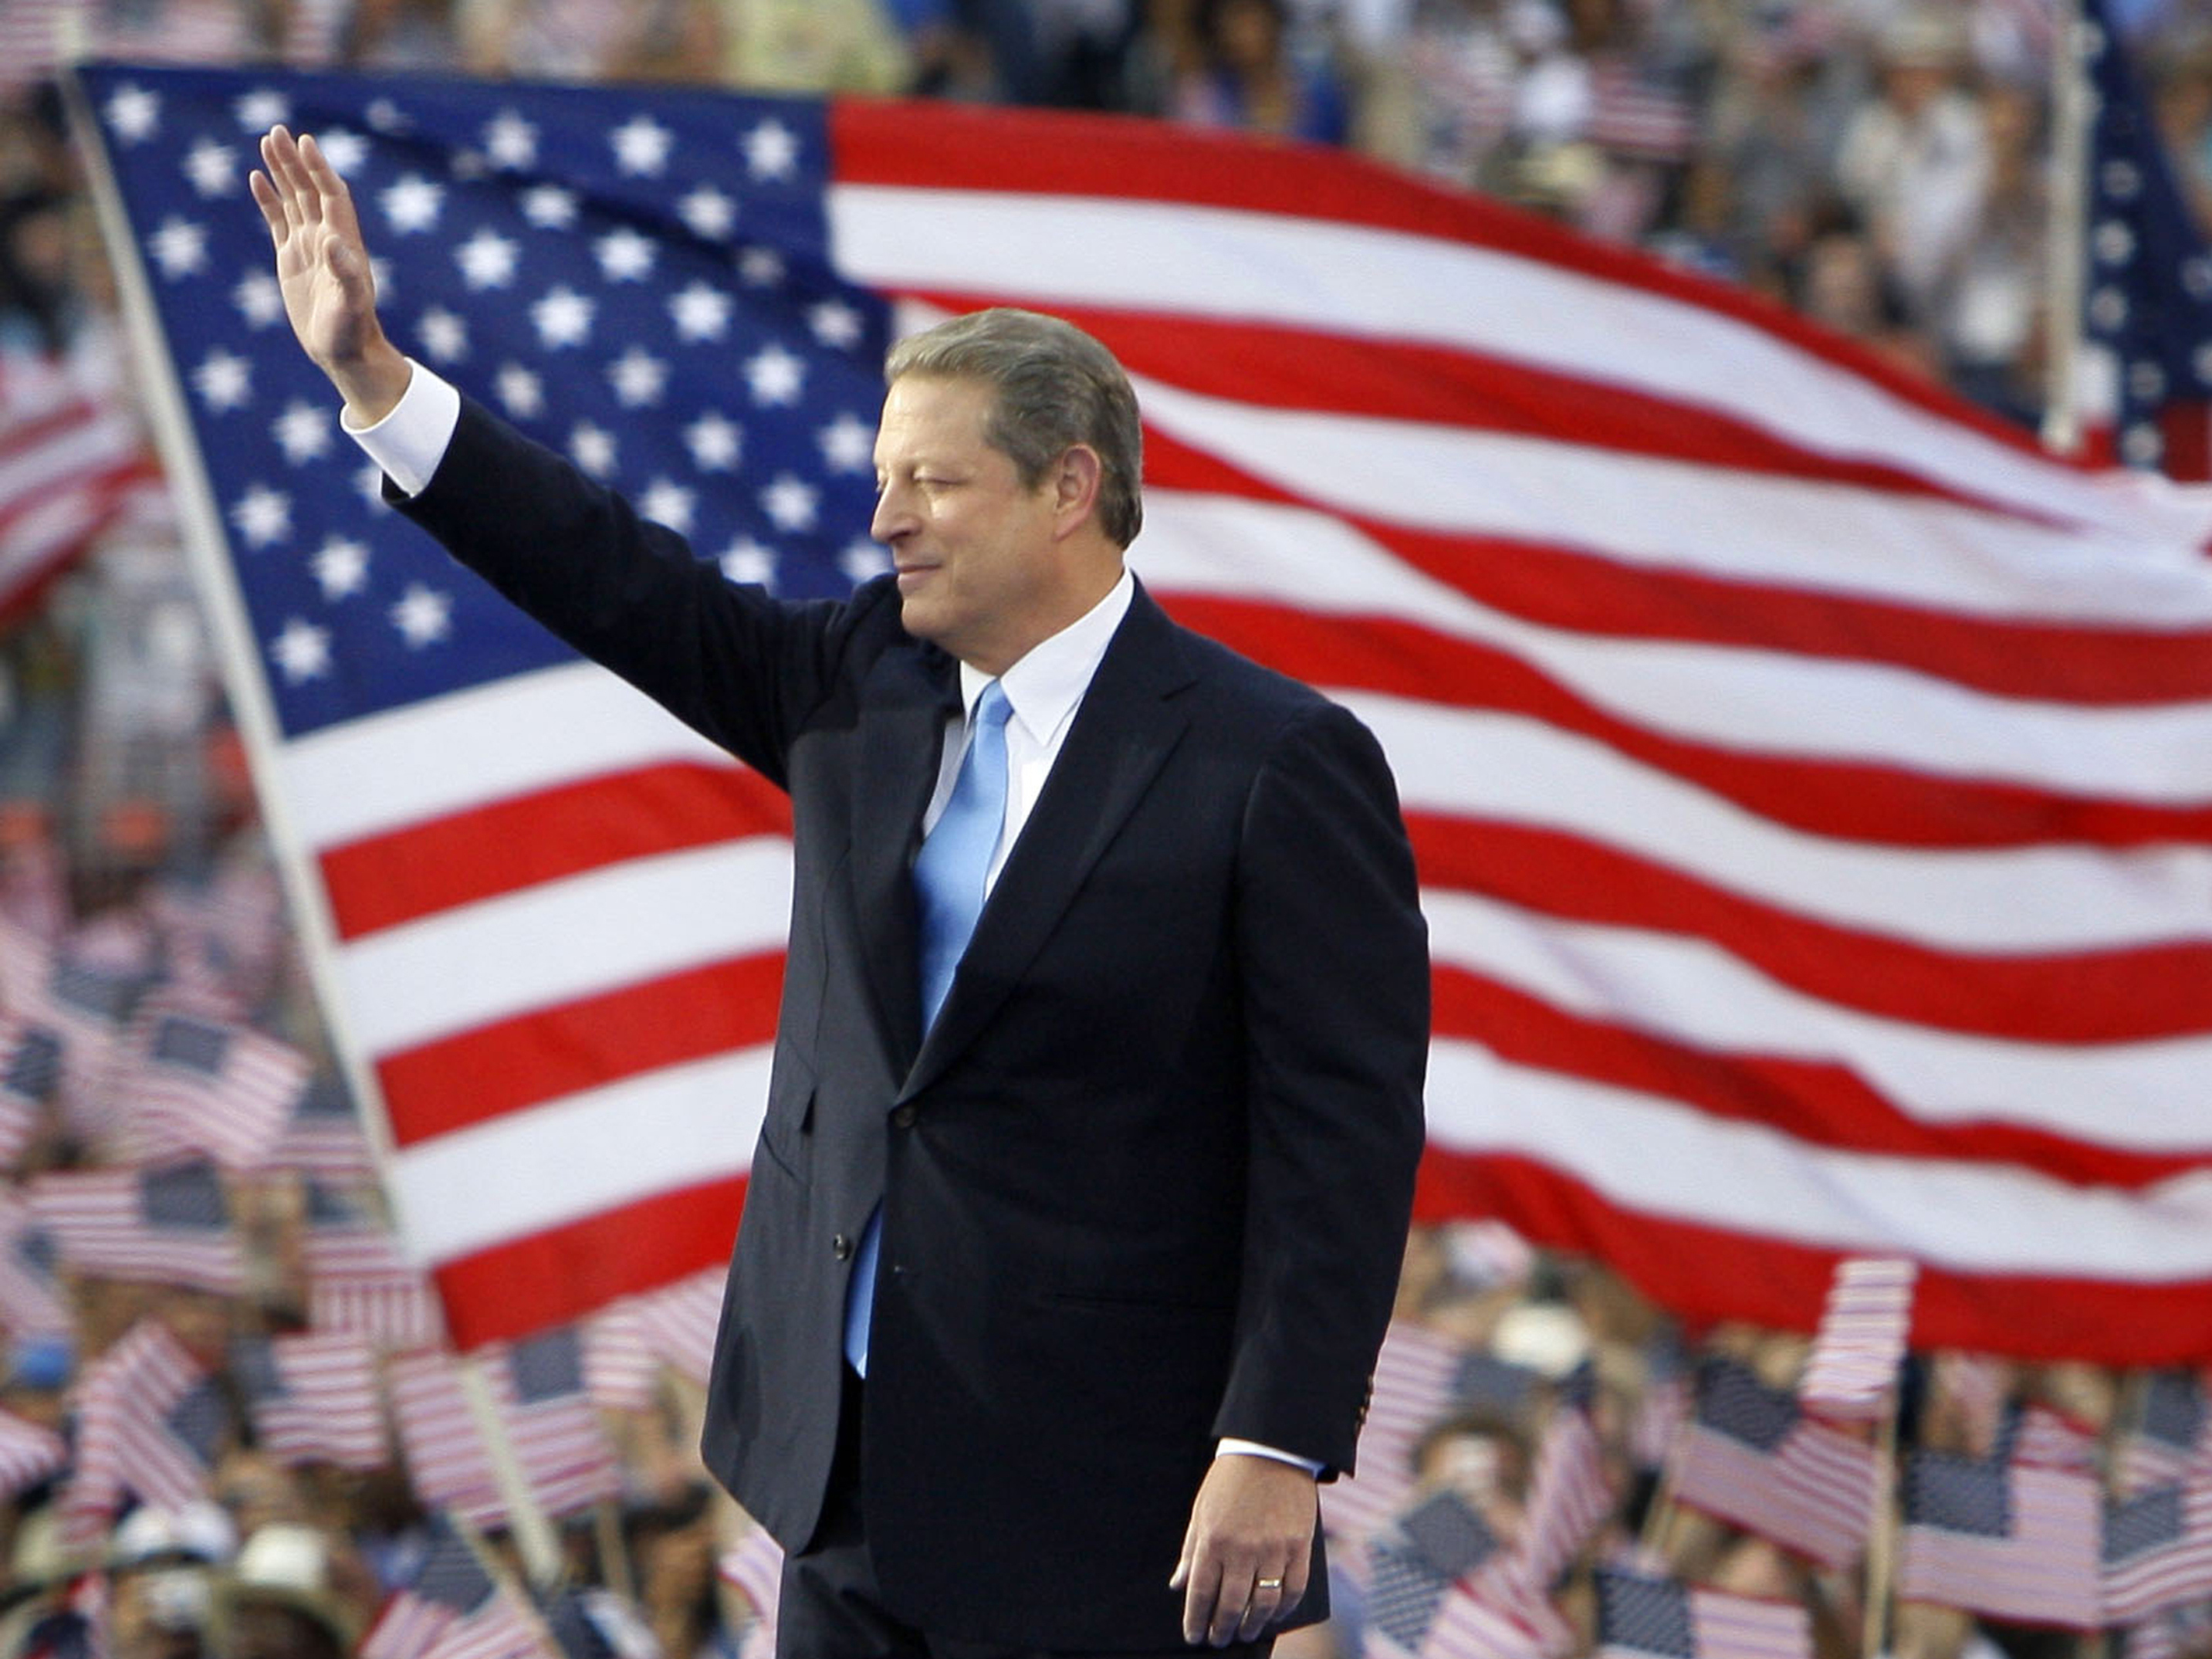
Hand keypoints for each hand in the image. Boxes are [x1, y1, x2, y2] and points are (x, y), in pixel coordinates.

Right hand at [248, 126, 408, 422]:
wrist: (343, 353)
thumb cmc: (351, 331)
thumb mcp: (350, 303)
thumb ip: (345, 272)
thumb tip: (332, 241)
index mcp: (344, 242)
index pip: (331, 194)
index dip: (319, 168)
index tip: (304, 142)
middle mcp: (327, 238)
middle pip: (309, 189)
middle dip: (294, 161)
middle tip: (276, 131)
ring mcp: (308, 246)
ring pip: (292, 199)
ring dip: (281, 172)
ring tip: (266, 141)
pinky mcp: (291, 259)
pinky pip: (278, 221)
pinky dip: (268, 200)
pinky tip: (256, 179)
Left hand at [1168, 1454, 1315, 1646]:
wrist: (1271, 1450)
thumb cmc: (1231, 1480)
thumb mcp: (1201, 1510)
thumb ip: (1190, 1550)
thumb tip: (1179, 1585)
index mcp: (1213, 1540)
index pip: (1201, 1593)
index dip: (1196, 1620)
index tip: (1194, 1636)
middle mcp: (1242, 1549)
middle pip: (1231, 1605)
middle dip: (1222, 1629)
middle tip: (1218, 1640)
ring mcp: (1274, 1549)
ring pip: (1263, 1604)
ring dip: (1252, 1624)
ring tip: (1245, 1632)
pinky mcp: (1300, 1546)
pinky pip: (1293, 1589)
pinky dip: (1284, 1608)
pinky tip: (1275, 1614)